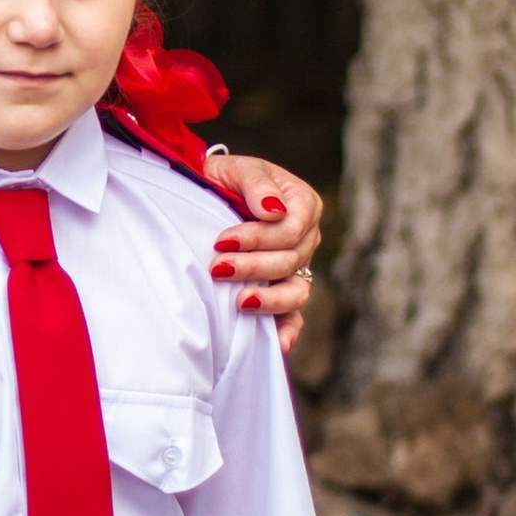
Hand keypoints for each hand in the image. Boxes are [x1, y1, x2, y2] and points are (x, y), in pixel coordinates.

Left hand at [203, 153, 323, 357]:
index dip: (258, 238)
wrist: (209, 195)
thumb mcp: (239, 169)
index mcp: (303, 204)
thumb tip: (273, 211)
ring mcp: (297, 268)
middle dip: (253, 266)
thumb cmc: (226, 179)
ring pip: (296, 291)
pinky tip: (277, 345)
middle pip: (290, 260)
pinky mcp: (282, 292)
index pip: (291, 229)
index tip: (222, 241)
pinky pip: (293, 316)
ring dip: (269, 299)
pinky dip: (288, 331)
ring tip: (240, 301)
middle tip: (217, 267)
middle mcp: (306, 238)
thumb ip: (257, 185)